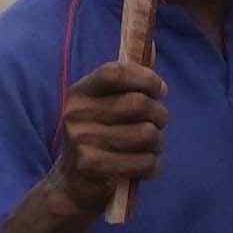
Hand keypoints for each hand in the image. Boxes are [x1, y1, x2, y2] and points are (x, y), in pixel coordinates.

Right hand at [44, 58, 170, 208]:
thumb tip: (151, 45)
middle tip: (158, 124)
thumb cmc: (100, 140)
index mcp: (79, 93)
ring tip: (149, 148)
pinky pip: (145, 161)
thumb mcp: (106, 107)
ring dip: (158, 143)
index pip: (115, 71)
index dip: (145, 77)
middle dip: (160, 115)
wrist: (72, 186)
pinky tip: (142, 167)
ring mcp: (81, 140)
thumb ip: (128, 80)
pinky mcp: (91, 166)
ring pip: (146, 134)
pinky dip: (153, 166)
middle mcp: (75, 113)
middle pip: (139, 104)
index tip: (159, 90)